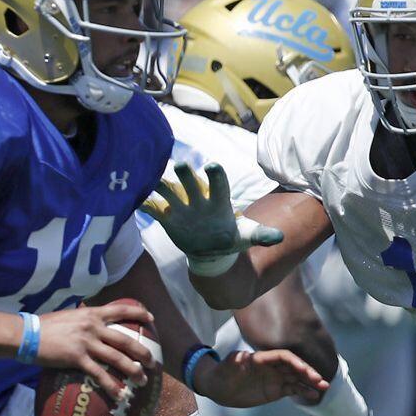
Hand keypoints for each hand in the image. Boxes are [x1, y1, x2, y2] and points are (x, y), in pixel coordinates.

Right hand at [37, 303, 156, 398]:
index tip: (151, 318)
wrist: (28, 334)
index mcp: (91, 313)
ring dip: (133, 370)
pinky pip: (99, 374)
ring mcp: (86, 342)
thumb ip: (83, 319)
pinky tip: (120, 394)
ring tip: (142, 380)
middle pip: (125, 339)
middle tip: (152, 362)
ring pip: (117, 357)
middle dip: (142, 351)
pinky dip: (112, 385)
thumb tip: (92, 323)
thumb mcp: (69, 316)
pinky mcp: (77, 358)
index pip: (120, 309)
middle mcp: (92, 326)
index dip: (139, 312)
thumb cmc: (45, 325)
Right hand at [140, 162, 282, 275]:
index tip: (212, 166)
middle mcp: (198, 199)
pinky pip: (154, 209)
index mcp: (219, 201)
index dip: (216, 175)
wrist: (211, 250)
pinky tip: (136, 202)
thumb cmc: (231, 239)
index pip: (219, 183)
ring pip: (170, 192)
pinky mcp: (168, 218)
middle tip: (181, 166)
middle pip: (191, 183)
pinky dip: (145, 205)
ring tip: (152, 182)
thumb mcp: (247, 237)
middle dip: (186, 175)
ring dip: (161, 186)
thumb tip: (280, 237)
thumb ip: (262, 235)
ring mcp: (182, 207)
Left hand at [194, 350, 327, 407]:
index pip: (283, 357)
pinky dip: (303, 392)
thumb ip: (236, 360)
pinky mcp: (276, 390)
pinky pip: (292, 390)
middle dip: (307, 372)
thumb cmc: (222, 372)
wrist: (220, 387)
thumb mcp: (227, 365)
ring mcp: (275, 378)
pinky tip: (314, 395)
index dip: (295, 362)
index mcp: (263, 358)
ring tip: (324, 387)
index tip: (304, 369)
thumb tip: (241, 356)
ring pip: (297, 378)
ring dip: (310, 382)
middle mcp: (272, 367)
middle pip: (294, 367)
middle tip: (320, 380)